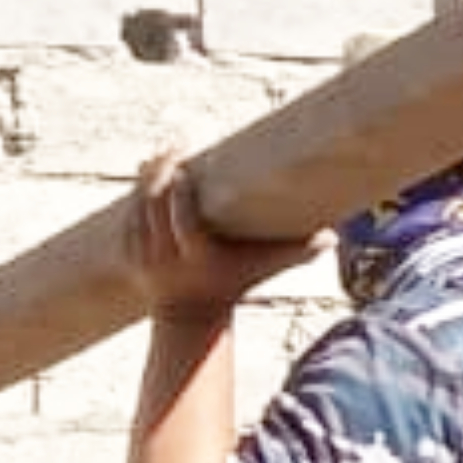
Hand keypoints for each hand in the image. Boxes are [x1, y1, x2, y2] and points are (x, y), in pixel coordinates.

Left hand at [127, 153, 323, 315]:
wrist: (189, 316)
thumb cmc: (234, 284)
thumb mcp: (264, 269)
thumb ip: (298, 252)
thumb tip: (334, 237)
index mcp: (197, 257)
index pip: (182, 221)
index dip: (179, 193)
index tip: (186, 168)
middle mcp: (166, 257)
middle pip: (155, 207)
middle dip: (162, 172)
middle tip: (175, 146)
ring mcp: (145, 256)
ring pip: (139, 208)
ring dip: (148, 177)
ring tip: (162, 153)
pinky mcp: (131, 254)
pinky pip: (128, 217)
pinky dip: (137, 193)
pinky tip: (146, 172)